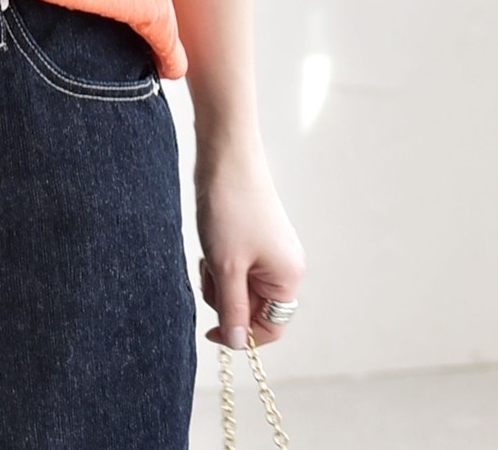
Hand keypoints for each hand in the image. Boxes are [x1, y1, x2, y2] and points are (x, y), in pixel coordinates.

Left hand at [194, 144, 305, 349]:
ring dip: (219, 277)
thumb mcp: (226, 266)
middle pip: (253, 306)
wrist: (225, 154)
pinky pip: (235, 263)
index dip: (240, 334)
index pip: (270, 327)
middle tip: (210, 271)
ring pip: (239, 284)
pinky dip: (219, 259)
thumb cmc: (229, 208)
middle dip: (225, 297)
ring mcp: (270, 249)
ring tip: (210, 250)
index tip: (209, 330)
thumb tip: (238, 343)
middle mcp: (285, 265)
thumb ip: (232, 308)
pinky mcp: (254, 234)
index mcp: (288, 277)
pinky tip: (211, 239)